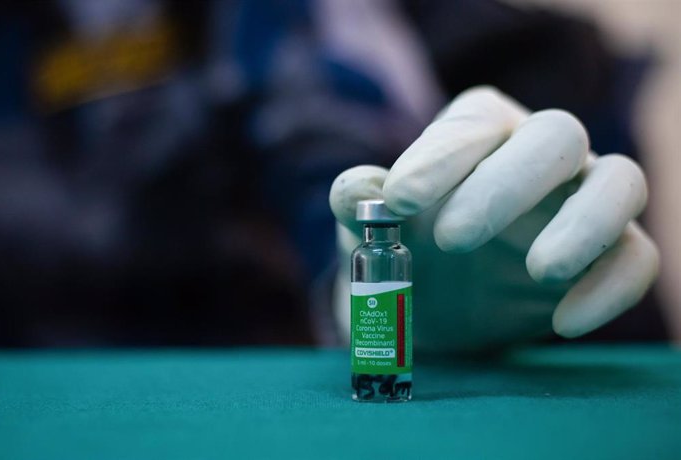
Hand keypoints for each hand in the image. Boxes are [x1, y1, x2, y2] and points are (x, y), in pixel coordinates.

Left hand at [329, 86, 658, 351]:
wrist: (437, 305)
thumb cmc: (405, 249)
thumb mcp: (370, 227)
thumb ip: (359, 203)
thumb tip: (358, 190)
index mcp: (480, 131)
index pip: (474, 122)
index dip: (440, 156)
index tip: (399, 201)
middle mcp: (538, 153)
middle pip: (555, 136)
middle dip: (507, 184)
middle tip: (452, 237)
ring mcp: (581, 200)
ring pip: (620, 183)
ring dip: (585, 225)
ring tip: (539, 270)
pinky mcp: (609, 253)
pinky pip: (636, 257)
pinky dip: (612, 287)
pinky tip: (563, 322)